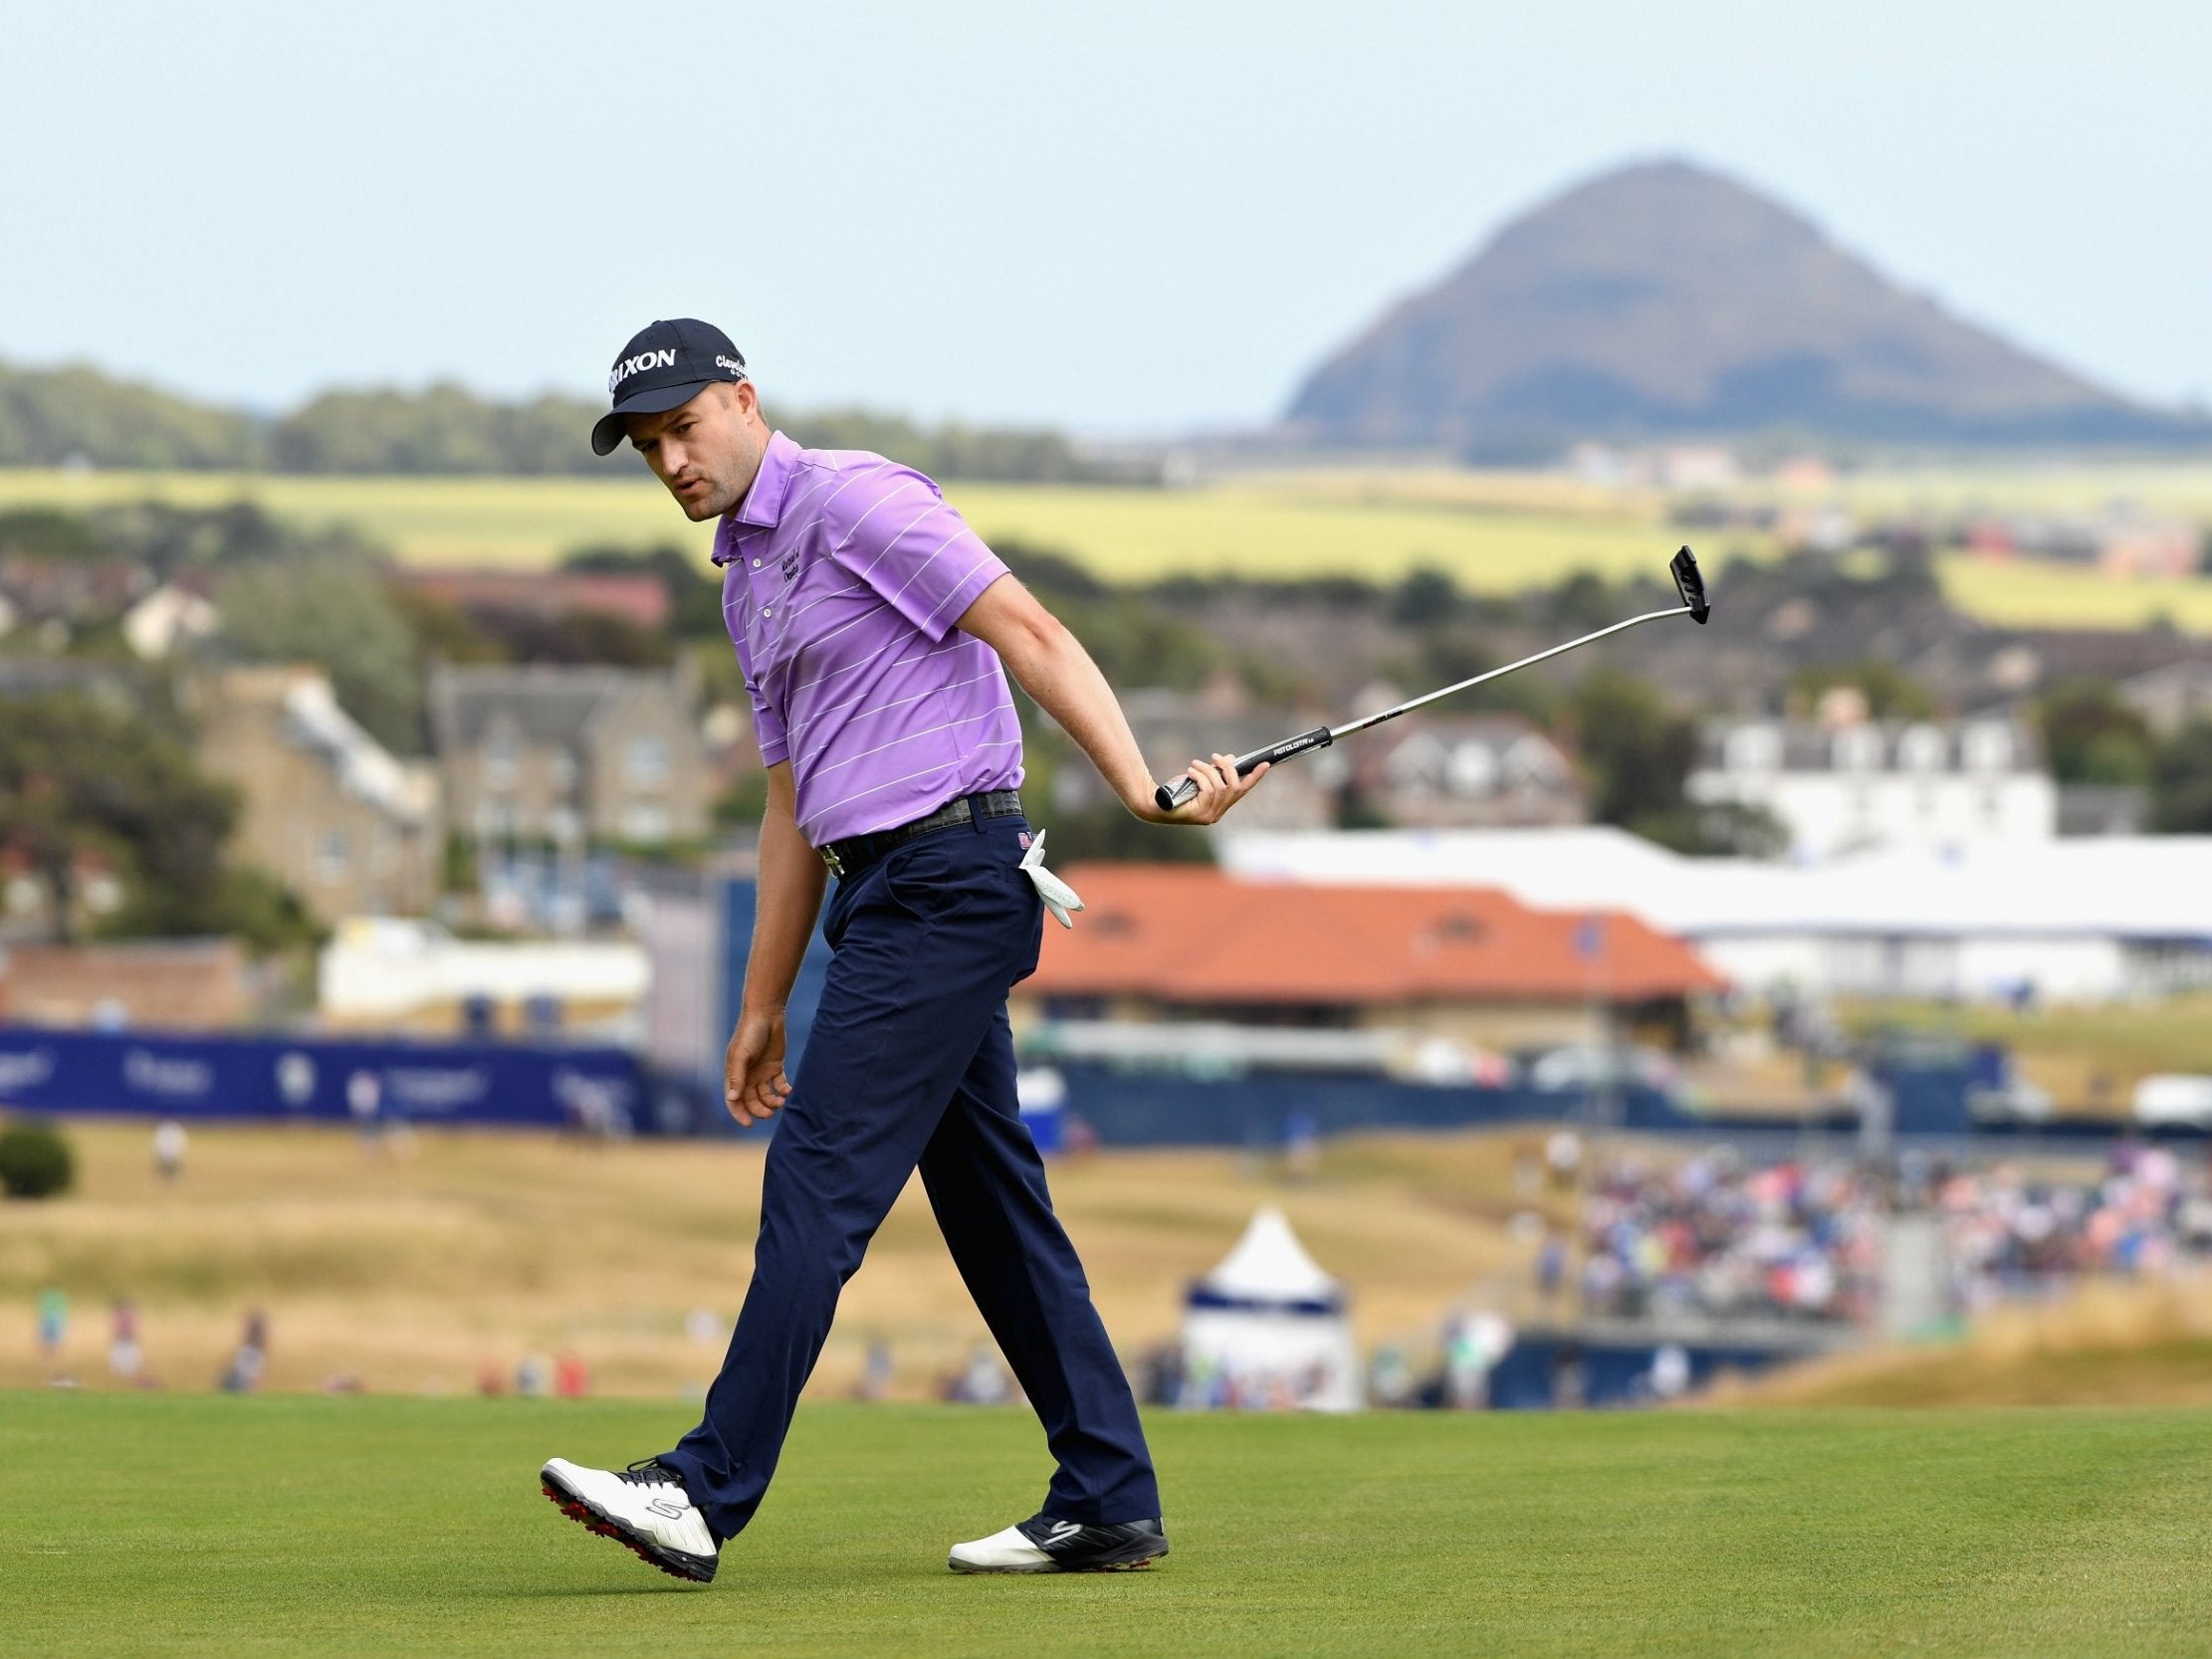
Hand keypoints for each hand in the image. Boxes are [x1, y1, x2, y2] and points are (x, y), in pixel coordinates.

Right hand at [724, 1009, 790, 1126]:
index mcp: (734, 1074)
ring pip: (766, 1096)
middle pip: (752, 1101)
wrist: (767, 1014)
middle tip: (771, 1112)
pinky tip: (788, 1091)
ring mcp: (761, 1073)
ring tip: (782, 1101)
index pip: (734, 1100)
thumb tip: (732, 1099)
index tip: (749, 1124)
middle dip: (760, 1110)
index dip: (739, 1114)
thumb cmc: (749, 1033)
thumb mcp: (741, 1055)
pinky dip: (783, 1091)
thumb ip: (736, 1077)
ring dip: (773, 1102)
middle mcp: (747, 1076)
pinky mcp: (775, 1067)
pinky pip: (779, 1085)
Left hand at [1149, 752, 1269, 825]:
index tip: (1266, 763)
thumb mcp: (1200, 777)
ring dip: (1208, 771)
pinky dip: (1200, 777)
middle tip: (1214, 757)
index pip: (1243, 791)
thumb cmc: (1177, 790)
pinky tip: (1190, 772)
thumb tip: (1231, 758)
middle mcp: (1217, 814)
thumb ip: (1216, 771)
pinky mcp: (1200, 815)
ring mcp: (1209, 816)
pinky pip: (1208, 790)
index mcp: (1220, 805)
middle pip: (1234, 787)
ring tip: (1194, 764)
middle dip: (1226, 769)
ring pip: (1220, 787)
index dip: (1255, 777)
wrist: (1155, 803)